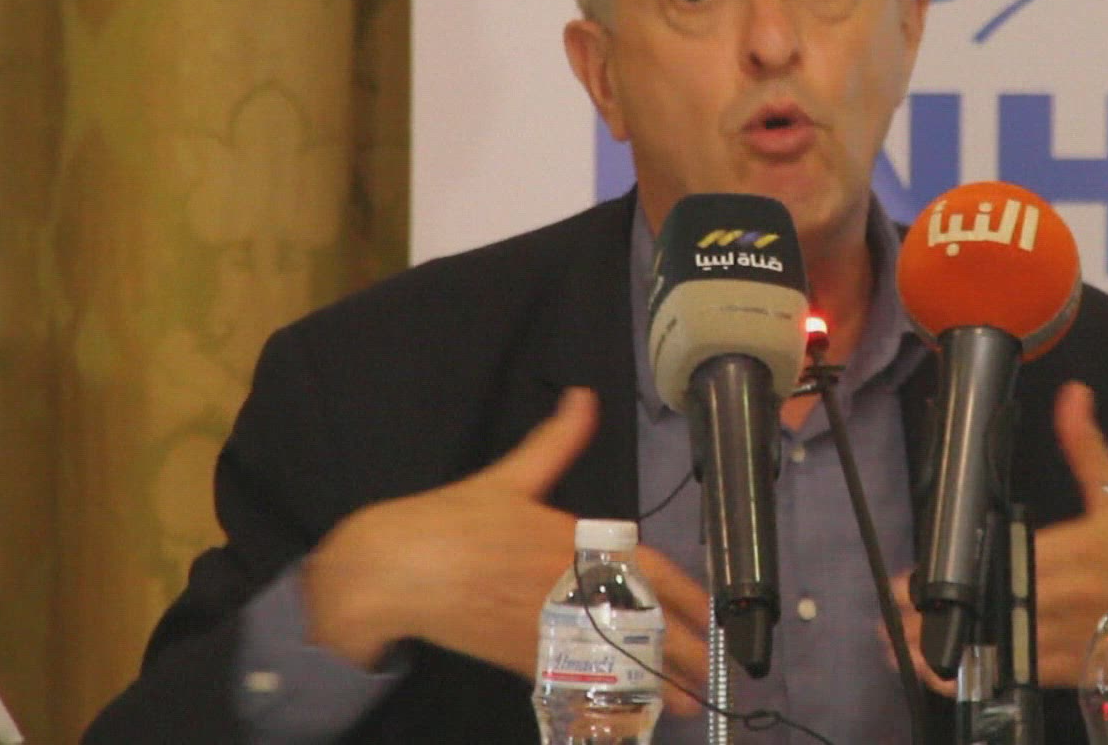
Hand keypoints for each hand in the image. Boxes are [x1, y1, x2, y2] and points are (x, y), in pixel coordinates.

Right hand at [302, 387, 709, 714]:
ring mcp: (544, 627)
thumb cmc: (452, 521)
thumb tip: (582, 397)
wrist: (392, 569)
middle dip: (682, 649)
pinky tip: (628, 710)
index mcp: (571, 541)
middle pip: (639, 624)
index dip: (686, 595)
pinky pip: (575, 681)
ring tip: (690, 702)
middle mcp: (566, 587)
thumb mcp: (511, 475)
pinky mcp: (520, 657)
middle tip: (716, 670)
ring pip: (612, 660)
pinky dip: (604, 697)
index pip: (647, 570)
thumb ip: (557, 440)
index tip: (713, 614)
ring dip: (653, 682)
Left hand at [890, 380, 1107, 693]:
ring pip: (998, 644)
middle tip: (893, 618)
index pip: (997, 560)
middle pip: (989, 605)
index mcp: (1074, 548)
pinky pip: (1020, 673)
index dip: (950, 576)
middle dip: (937, 616)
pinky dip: (982, 675)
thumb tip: (1073, 395)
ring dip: (949, 651)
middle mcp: (1068, 593)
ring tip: (902, 647)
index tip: (908, 581)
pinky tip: (947, 674)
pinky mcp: (1077, 668)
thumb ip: (1085, 447)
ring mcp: (1072, 635)